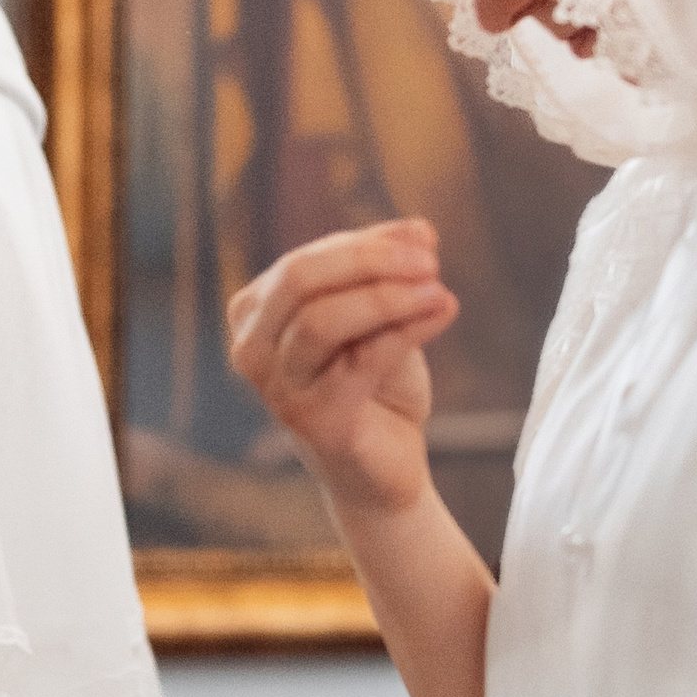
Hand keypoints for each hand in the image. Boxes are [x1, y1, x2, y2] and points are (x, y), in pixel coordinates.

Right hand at [226, 218, 458, 519]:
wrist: (388, 466)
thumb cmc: (376, 386)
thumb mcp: (379, 316)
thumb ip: (389, 273)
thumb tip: (420, 231)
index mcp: (257, 313)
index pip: (306, 259)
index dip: (367, 242)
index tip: (424, 239)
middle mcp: (252, 350)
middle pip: (299, 279)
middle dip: (369, 260)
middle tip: (430, 261)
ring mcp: (278, 388)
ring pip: (321, 320)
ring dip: (388, 297)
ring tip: (439, 291)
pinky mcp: (315, 420)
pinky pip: (360, 361)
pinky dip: (406, 331)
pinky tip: (443, 312)